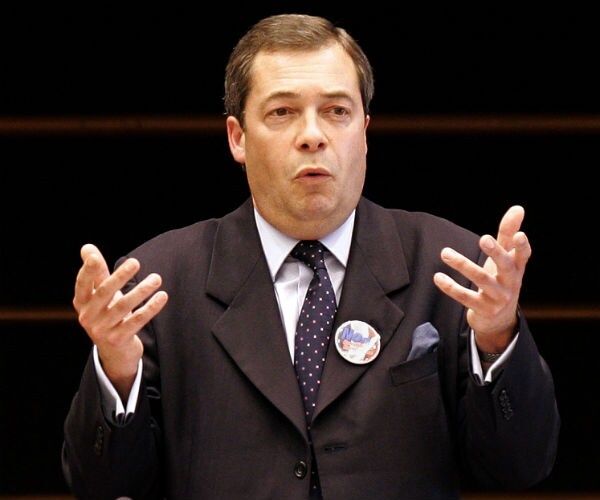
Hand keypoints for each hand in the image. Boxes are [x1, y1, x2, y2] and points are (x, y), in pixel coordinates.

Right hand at [73, 243, 167, 398]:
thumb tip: (87, 247)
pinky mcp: (118, 339)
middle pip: (104, 293)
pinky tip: (162, 296)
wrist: (114, 353)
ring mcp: (102, 330)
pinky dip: (151, 307)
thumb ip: (96, 272)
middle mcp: (88, 317)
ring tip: (157, 278)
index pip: (82, 284)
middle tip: (135, 262)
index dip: (87, 271)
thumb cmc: (107, 315)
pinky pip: (137, 321)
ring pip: (123, 307)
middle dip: (119, 277)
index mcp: (82, 303)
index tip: (95, 257)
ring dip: (141, 291)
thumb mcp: (99, 295)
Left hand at [433, 206, 530, 352]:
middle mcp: (510, 283)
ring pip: (481, 280)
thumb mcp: (505, 258)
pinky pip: (465, 297)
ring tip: (444, 253)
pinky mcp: (483, 309)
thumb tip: (518, 207)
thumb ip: (508, 233)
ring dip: (462, 264)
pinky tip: (437, 277)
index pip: (523, 256)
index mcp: (517, 268)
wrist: (498, 320)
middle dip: (495, 252)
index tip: (519, 235)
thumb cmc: (501, 280)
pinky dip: (451, 287)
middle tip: (483, 238)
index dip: (522, 246)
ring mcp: (498, 298)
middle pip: (505, 266)